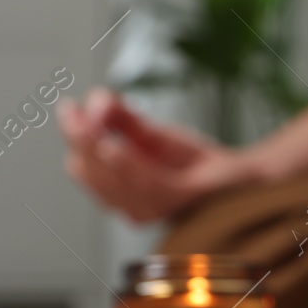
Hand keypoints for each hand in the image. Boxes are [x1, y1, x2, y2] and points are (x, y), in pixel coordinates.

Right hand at [59, 88, 261, 222]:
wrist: (237, 173)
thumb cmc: (191, 160)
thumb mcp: (148, 133)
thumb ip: (120, 116)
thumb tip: (96, 100)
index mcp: (116, 190)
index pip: (81, 167)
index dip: (73, 136)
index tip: (69, 107)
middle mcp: (128, 205)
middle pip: (91, 173)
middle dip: (81, 141)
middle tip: (79, 112)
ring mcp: (152, 207)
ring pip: (114, 181)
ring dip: (98, 151)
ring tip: (92, 126)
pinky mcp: (180, 199)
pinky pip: (148, 185)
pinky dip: (129, 166)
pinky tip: (117, 146)